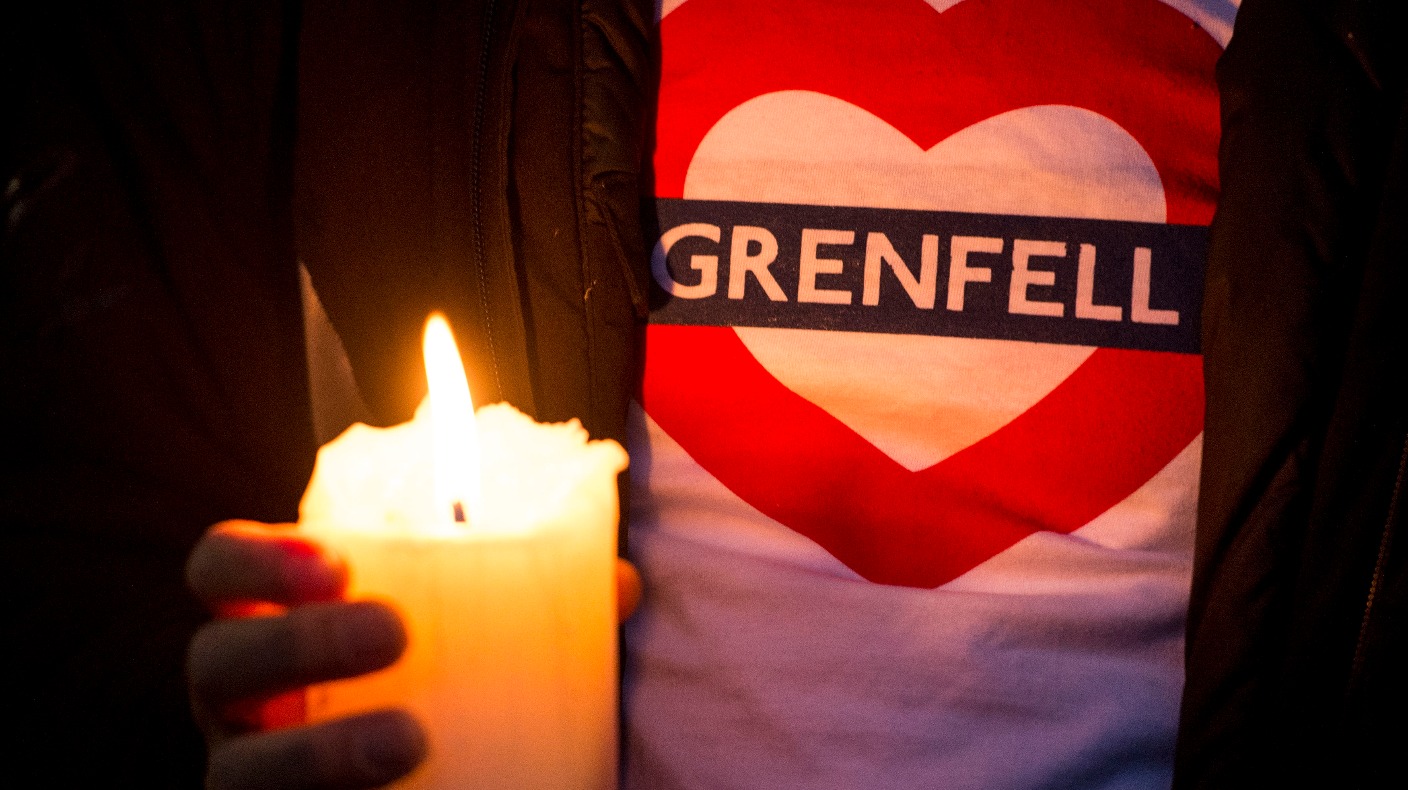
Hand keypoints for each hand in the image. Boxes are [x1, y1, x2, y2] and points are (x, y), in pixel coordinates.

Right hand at [186, 520, 643, 789]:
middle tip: (392, 632)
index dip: (257, 555)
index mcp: (282, 629)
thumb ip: (534, 608)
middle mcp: (244, 705)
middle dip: (295, 640)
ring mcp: (249, 777)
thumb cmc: (444, 708)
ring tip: (407, 739)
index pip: (221, 567)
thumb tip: (618, 583)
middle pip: (213, 660)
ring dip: (314, 750)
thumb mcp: (477, 653)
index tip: (338, 559)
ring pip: (235, 767)